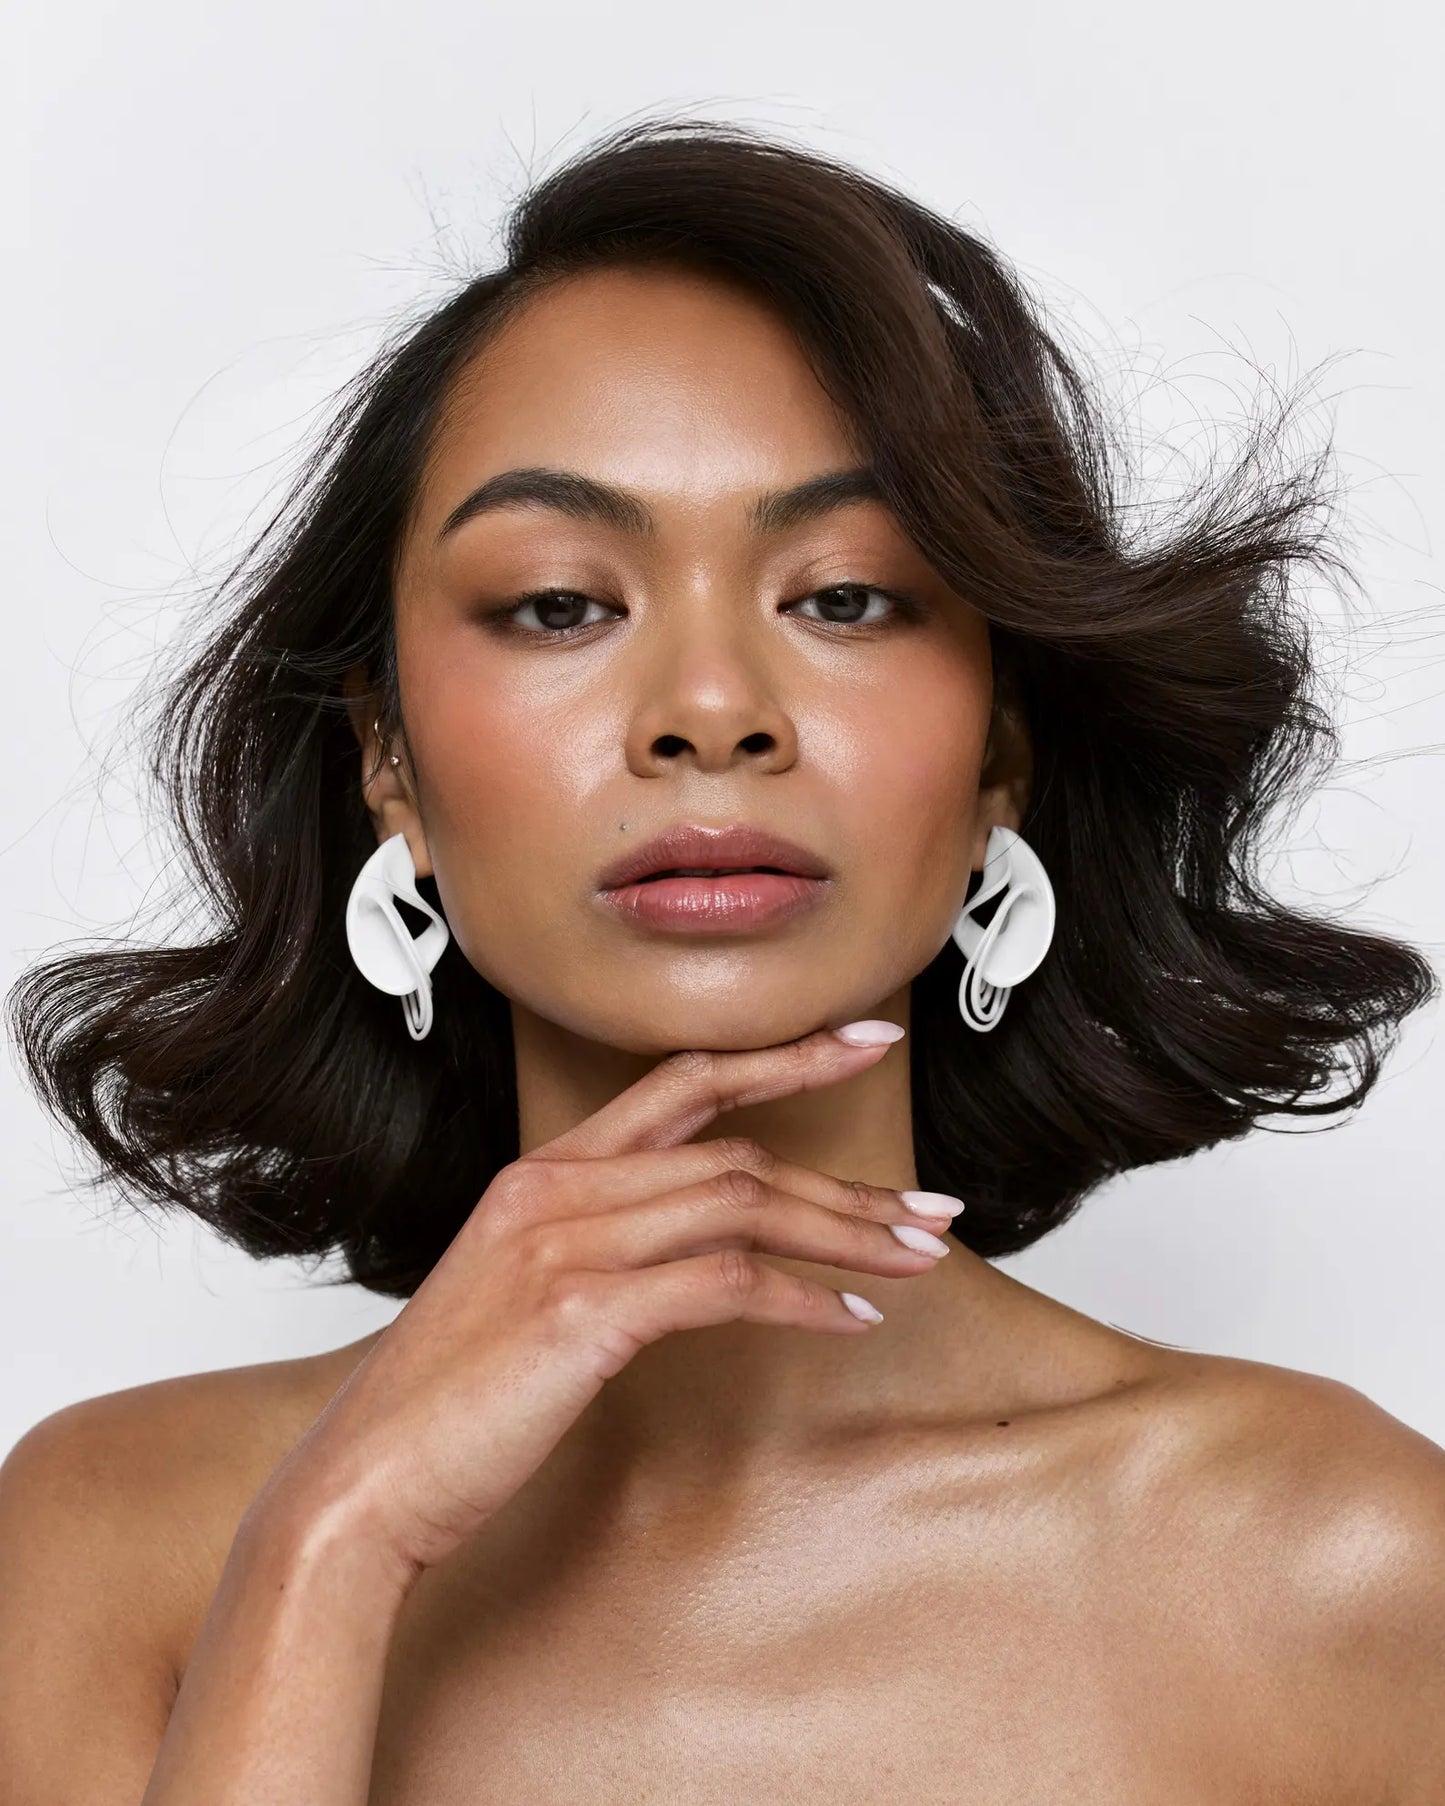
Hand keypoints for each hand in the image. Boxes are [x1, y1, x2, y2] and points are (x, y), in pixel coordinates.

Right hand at [262, 1022, 958, 1580]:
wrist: (363, 1482)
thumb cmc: (446, 1403)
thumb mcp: (519, 1298)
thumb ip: (594, 1253)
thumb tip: (690, 1260)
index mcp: (540, 1174)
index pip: (681, 1085)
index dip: (781, 1057)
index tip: (862, 1038)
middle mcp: (554, 1188)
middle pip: (733, 1148)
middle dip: (846, 1176)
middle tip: (933, 1206)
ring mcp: (566, 1244)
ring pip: (741, 1203)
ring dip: (843, 1232)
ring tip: (915, 1263)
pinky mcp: (583, 1312)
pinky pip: (724, 1283)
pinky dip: (800, 1297)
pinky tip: (849, 1322)